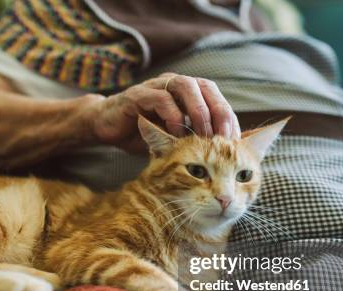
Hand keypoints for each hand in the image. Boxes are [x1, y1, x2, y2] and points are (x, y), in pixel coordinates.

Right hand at [85, 73, 240, 152]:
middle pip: (205, 87)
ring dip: (198, 110)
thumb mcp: (175, 139)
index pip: (216, 98)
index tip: (235, 141)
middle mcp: (175, 85)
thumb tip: (226, 154)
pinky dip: (172, 115)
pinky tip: (177, 134)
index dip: (228, 117)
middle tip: (224, 137)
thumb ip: (196, 140)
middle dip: (218, 112)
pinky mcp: (138, 95)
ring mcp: (156, 86)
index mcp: (188, 93)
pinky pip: (160, 98)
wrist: (106, 127)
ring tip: (203, 134)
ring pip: (185, 86)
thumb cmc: (144, 134)